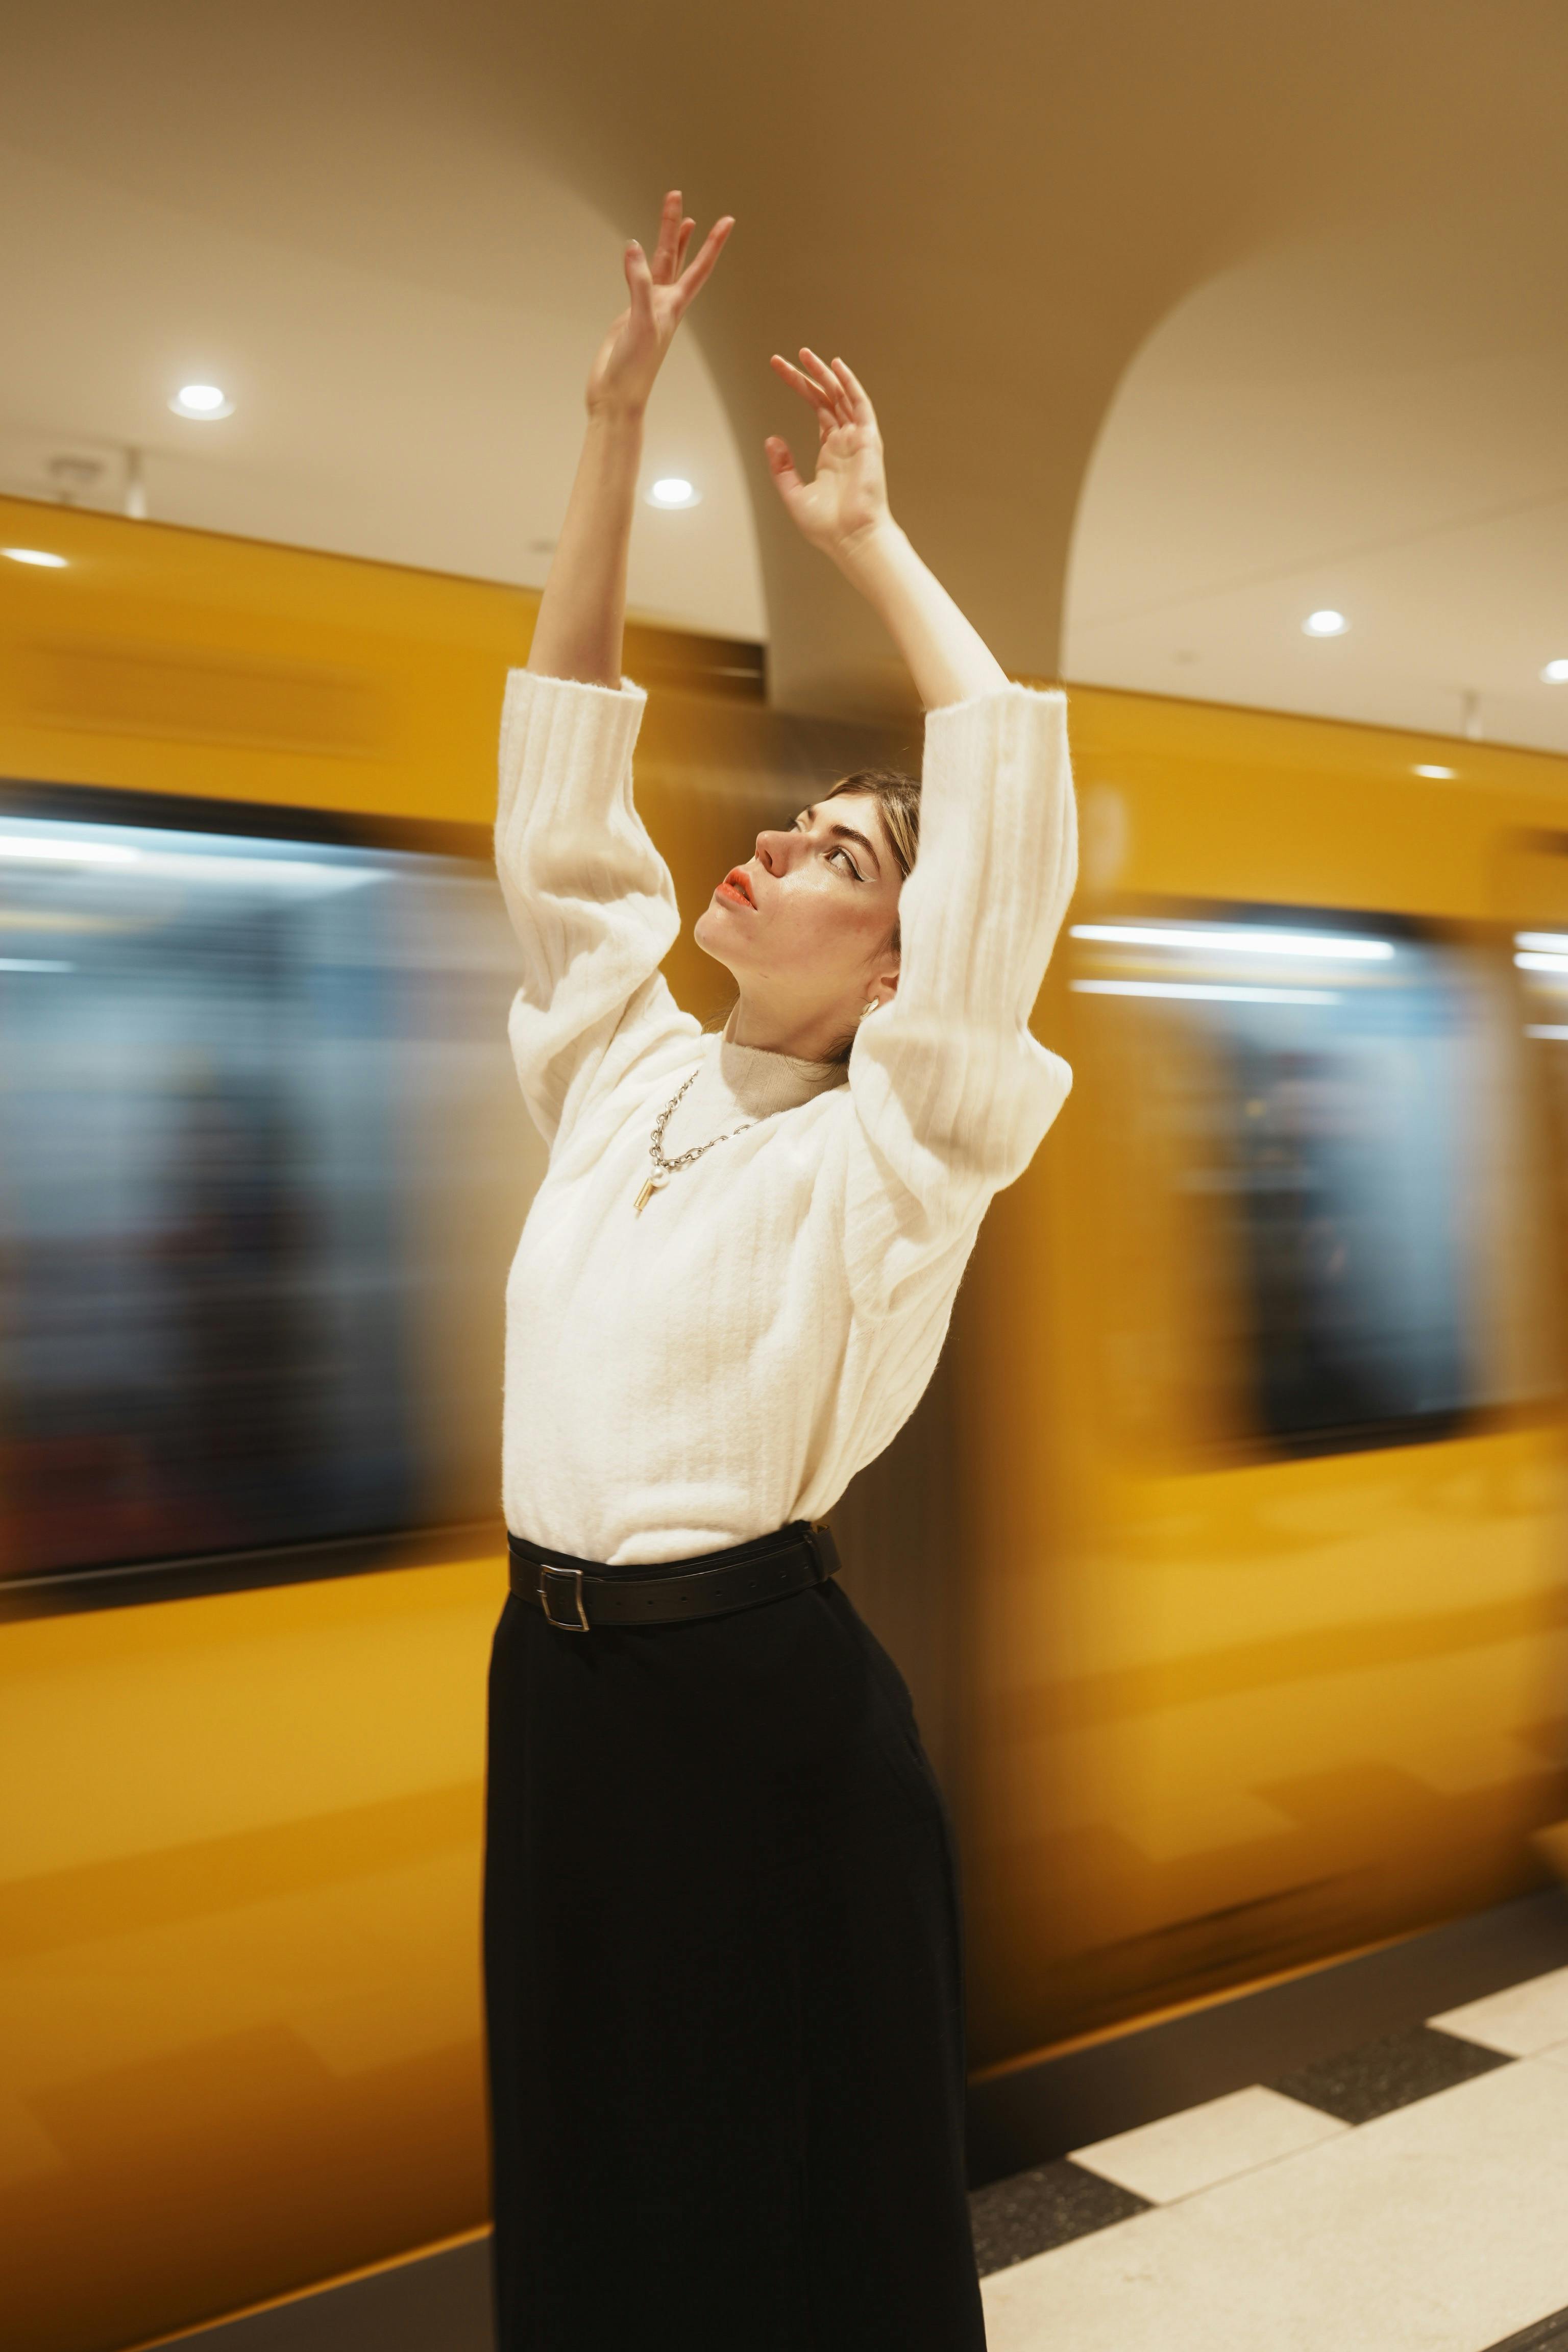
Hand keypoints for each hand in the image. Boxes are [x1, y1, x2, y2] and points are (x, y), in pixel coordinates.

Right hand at [586, 190, 732, 419]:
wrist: (615, 396)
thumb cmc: (634, 368)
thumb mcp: (641, 323)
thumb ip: (639, 284)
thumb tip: (633, 247)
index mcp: (674, 307)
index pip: (699, 269)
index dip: (712, 244)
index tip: (727, 220)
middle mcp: (664, 305)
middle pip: (675, 258)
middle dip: (677, 227)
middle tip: (677, 196)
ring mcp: (646, 309)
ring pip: (659, 266)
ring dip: (667, 241)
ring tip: (677, 217)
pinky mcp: (629, 315)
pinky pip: (636, 280)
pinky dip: (638, 263)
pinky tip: (637, 254)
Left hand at [765, 350, 892, 563]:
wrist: (851, 538)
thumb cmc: (828, 527)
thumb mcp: (794, 494)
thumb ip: (782, 467)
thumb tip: (771, 440)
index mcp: (831, 453)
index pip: (817, 409)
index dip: (799, 386)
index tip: (779, 368)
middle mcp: (845, 442)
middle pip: (826, 398)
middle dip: (806, 376)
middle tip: (785, 357)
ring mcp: (857, 439)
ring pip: (841, 396)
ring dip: (825, 374)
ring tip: (805, 354)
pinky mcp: (868, 440)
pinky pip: (860, 405)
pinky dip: (849, 384)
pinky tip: (836, 366)